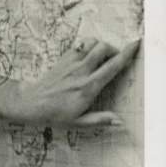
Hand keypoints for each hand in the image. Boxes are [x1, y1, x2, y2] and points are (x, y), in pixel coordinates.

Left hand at [7, 38, 140, 126]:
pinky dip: (87, 47)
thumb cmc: (53, 114)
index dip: (126, 54)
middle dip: (115, 49)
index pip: (112, 67)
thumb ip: (99, 120)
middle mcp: (81, 72)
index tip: (136, 45)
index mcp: (88, 87)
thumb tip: (119, 122)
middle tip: (117, 59)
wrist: (29, 103)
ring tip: (103, 58)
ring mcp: (70, 63)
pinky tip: (87, 59)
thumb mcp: (77, 122)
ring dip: (101, 46)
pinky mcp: (62, 60)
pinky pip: (79, 46)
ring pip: (91, 43)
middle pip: (103, 48)